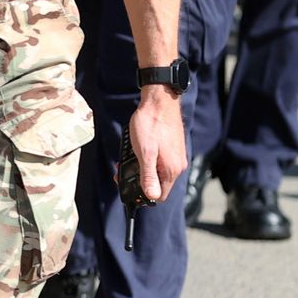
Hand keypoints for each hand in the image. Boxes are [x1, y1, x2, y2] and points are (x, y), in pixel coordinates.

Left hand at [127, 87, 186, 202]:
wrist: (159, 101)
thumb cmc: (150, 125)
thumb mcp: (145, 152)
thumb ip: (148, 176)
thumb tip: (152, 196)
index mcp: (171, 170)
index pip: (159, 195)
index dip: (142, 194)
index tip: (127, 185)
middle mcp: (177, 165)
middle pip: (157, 183)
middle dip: (139, 180)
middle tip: (121, 171)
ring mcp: (175, 156)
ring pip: (157, 171)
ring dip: (141, 168)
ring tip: (126, 159)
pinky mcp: (172, 148)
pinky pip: (159, 160)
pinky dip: (147, 159)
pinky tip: (136, 151)